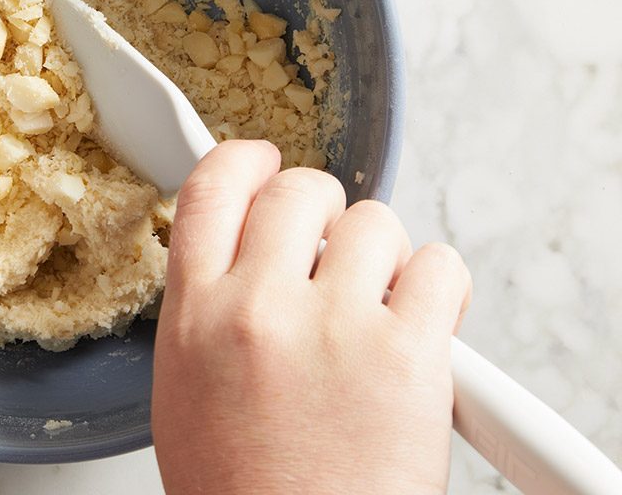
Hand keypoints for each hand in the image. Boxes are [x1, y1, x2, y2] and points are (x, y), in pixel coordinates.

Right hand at [152, 140, 470, 493]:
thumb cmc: (242, 489)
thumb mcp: (186, 386)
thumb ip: (209, 306)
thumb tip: (245, 248)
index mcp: (195, 314)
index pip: (213, 186)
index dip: (248, 162)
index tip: (268, 166)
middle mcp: (258, 307)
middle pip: (301, 190)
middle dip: (324, 213)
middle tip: (333, 256)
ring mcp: (335, 326)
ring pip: (375, 223)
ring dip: (382, 258)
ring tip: (374, 314)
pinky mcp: (409, 354)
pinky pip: (439, 266)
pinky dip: (436, 288)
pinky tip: (419, 328)